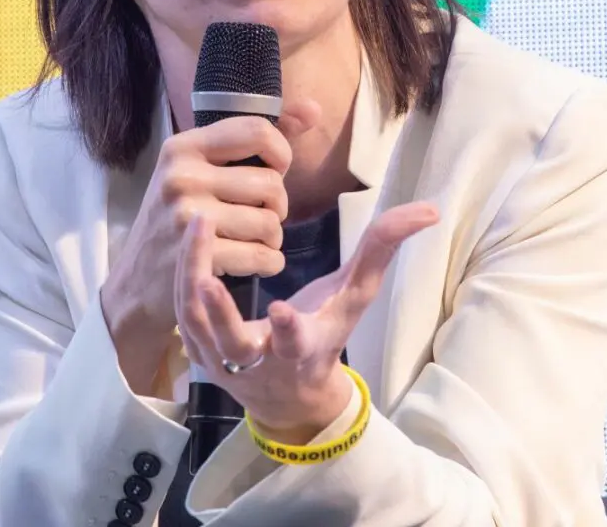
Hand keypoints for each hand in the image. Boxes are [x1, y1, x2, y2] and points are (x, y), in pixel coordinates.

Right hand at [100, 102, 320, 392]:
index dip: (280, 154)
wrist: (135, 281)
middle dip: (277, 205)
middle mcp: (181, 177)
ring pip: (270, 222)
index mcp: (183, 147)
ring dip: (273, 237)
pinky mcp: (199, 258)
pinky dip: (269, 262)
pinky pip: (262, 256)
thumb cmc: (179, 216)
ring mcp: (187, 218)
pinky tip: (255, 261)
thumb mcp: (201, 168)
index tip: (273, 171)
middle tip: (261, 215)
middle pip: (271, 183)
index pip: (258, 131)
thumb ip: (257, 138)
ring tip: (255, 240)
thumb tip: (313, 109)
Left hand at [176, 200, 439, 443]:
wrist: (288, 397)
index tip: (283, 310)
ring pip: (196, 323)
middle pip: (234, 343)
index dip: (290, 332)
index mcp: (303, 352)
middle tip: (207, 270)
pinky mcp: (198, 354)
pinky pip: (181, 315)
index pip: (298, 345)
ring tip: (196, 223)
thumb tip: (427, 209)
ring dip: (191, 276)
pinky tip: (185, 237)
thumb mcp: (355, 298)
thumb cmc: (326, 335)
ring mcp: (223, 363)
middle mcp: (261, 364)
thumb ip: (381, 250)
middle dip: (220, 311)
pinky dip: (179, 278)